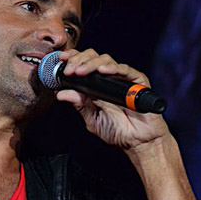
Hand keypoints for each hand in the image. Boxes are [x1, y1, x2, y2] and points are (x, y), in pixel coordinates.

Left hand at [54, 49, 168, 150]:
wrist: (139, 142)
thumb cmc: (118, 130)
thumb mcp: (92, 119)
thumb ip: (79, 106)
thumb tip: (61, 94)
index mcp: (95, 85)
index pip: (83, 64)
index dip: (73, 59)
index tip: (62, 59)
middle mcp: (108, 79)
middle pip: (93, 57)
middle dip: (79, 60)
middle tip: (70, 70)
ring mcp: (122, 79)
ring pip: (106, 60)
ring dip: (91, 64)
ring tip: (81, 72)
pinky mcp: (137, 81)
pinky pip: (125, 70)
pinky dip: (113, 68)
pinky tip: (103, 71)